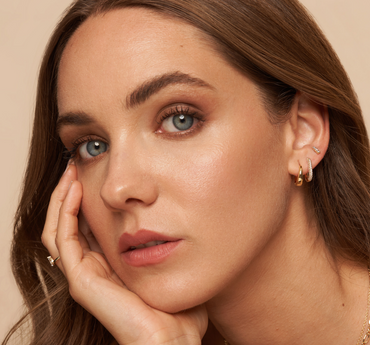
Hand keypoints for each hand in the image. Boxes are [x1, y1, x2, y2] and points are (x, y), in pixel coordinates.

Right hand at [41, 163, 207, 343]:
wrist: (174, 339)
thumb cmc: (178, 307)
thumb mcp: (174, 264)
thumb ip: (172, 245)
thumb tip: (184, 221)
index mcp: (110, 265)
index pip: (88, 226)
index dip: (87, 200)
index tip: (94, 172)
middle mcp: (94, 268)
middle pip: (70, 224)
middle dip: (71, 193)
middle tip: (76, 166)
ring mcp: (86, 275)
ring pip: (60, 229)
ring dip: (62, 198)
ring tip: (71, 171)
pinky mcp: (82, 282)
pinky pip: (63, 241)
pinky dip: (65, 213)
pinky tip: (76, 189)